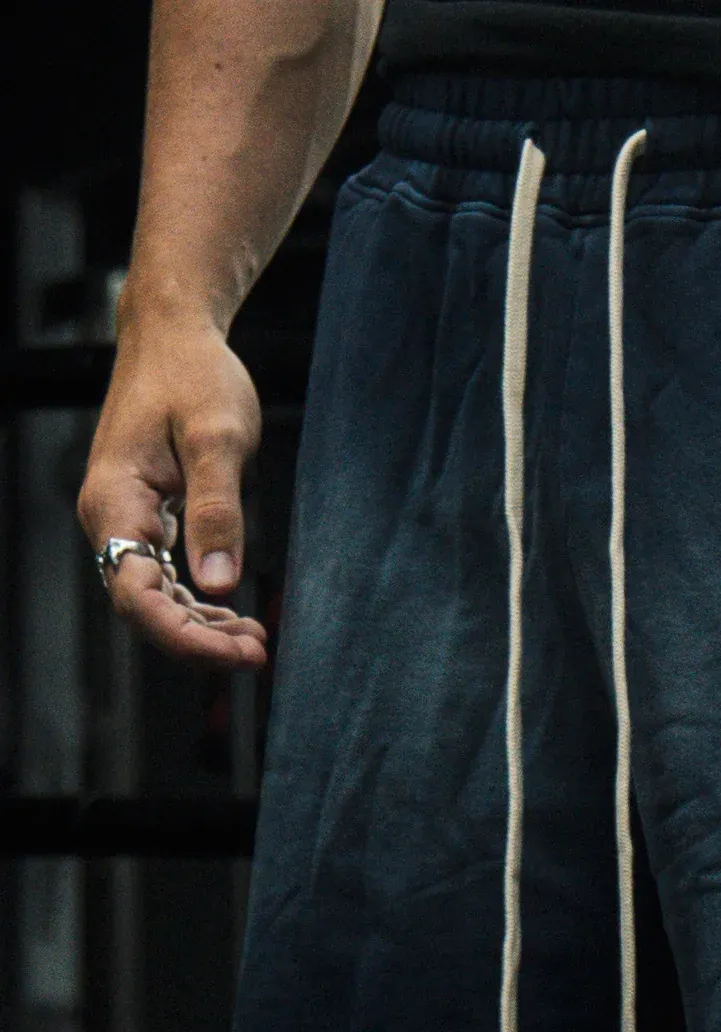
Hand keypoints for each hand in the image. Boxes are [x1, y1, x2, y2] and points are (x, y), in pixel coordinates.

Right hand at [77, 316, 267, 669]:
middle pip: (144, 608)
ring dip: (201, 627)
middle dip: (199, 641)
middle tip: (258, 654)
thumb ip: (217, 509)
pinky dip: (199, 603)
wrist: (175, 335)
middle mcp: (109, 519)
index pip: (138, 596)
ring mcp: (125, 521)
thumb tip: (219, 582)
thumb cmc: (195, 376)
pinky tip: (235, 616)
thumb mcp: (217, 438)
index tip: (238, 652)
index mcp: (114, 502)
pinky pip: (165, 578)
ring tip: (255, 643)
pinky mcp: (146, 519)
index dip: (185, 636)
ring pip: (155, 598)